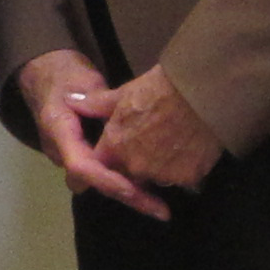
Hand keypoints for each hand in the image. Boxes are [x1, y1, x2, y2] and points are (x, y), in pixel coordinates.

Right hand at [13, 49, 156, 218]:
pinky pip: (100, 175)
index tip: (134, 191)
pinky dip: (123, 182)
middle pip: (92, 182)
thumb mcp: (84, 81)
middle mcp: (60, 151)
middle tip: (161, 210)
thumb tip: (121, 117)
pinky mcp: (79, 157)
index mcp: (58, 130)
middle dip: (125, 196)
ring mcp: (67, 157)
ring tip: (160, 205)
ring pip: (97, 183)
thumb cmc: (65, 75)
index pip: (81, 165)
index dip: (107, 180)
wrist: (45, 75)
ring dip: (127, 193)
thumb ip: (100, 101)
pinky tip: (149, 188)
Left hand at [88, 66, 224, 214]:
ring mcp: (162, 175)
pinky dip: (185, 170)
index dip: (107, 160)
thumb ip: (95, 104)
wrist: (199, 92)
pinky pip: (183, 180)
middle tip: (151, 143)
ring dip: (161, 169)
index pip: (101, 164)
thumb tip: (70, 99)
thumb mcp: (122, 93)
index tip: (113, 157)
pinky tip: (192, 152)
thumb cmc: (157, 89)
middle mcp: (135, 166)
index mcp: (115, 146)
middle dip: (135, 165)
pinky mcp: (188, 178)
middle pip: (130, 174)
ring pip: (157, 178)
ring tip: (173, 145)